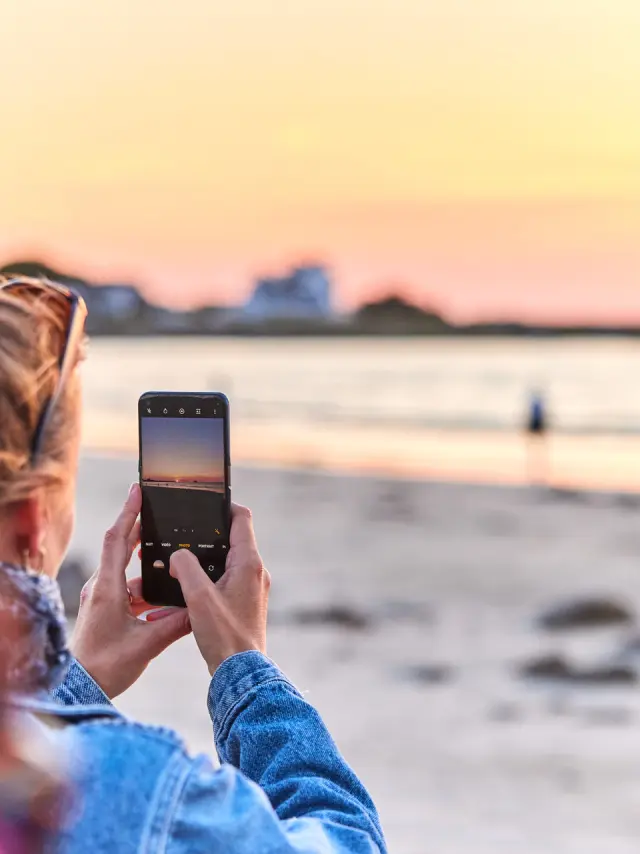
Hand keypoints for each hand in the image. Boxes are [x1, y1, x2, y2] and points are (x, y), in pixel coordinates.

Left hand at [71, 483, 190, 697]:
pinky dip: (146, 591)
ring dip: (150, 571)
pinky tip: (163, 603)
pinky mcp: (105, 611)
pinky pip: (128, 591)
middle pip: (122, 548)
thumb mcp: (147, 644)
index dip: (129, 513)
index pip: (117, 539)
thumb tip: (200, 610)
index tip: (139, 491)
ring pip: (129, 574)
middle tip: (160, 512)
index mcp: (108, 588)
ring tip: (173, 569)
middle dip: (141, 530)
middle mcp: (102, 588)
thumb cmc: (105, 666)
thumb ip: (176, 625)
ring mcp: (102, 599)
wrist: (80, 689)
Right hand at [169, 504, 269, 674]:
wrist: (240, 673)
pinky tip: (191, 590)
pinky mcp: (247, 603)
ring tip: (183, 563)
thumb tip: (177, 555)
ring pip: (229, 562)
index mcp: (248, 563)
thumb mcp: (198, 597)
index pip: (241, 519)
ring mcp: (254, 589)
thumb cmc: (224, 635)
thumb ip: (185, 568)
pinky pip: (229, 580)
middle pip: (234, 540)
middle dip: (209, 536)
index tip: (204, 504)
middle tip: (185, 536)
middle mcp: (256, 572)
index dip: (223, 507)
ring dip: (207, 560)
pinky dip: (211, 579)